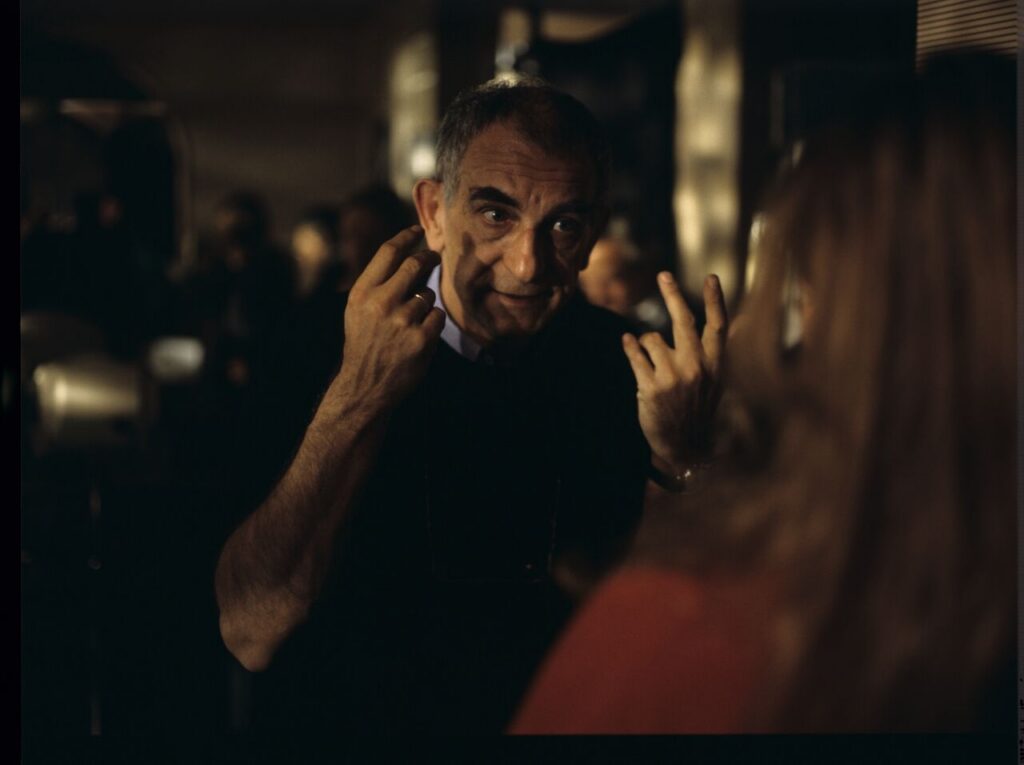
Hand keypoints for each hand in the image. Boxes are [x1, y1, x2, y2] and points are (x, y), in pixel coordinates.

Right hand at [328, 225, 445, 416]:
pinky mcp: (421, 338)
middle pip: (415, 264)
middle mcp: (381, 303)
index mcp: (362, 293)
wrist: (366, 384)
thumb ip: (378, 283)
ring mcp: (402, 320)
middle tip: (434, 257)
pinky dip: (432, 322)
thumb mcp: (358, 309)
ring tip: (411, 319)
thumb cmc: (364, 343)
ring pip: (428, 293)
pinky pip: (437, 315)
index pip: (388, 252)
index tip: (417, 230)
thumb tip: (407, 254)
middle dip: (428, 258)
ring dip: (425, 302)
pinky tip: (419, 333)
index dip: (406, 236)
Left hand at [622, 272, 727, 472]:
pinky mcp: (650, 388)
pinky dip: (629, 345)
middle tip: (664, 275)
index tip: (712, 277)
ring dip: (646, 343)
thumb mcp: (712, 383)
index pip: (718, 326)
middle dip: (673, 295)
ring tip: (652, 361)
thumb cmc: (696, 409)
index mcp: (715, 365)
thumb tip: (700, 321)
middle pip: (683, 321)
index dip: (715, 300)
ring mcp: (673, 378)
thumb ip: (706, 354)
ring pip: (651, 338)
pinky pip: (635, 353)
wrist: (685, 447)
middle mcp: (696, 368)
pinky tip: (627, 341)